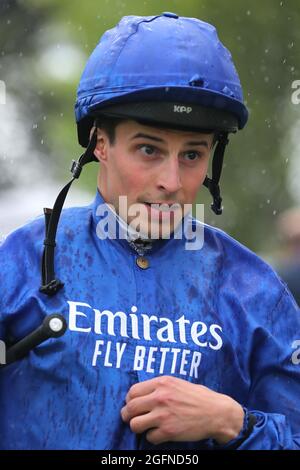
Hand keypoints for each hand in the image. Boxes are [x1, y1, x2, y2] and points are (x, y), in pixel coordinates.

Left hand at [121, 376, 243, 444]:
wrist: (216, 412)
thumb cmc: (197, 397)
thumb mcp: (177, 383)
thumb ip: (159, 387)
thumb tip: (140, 395)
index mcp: (162, 383)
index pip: (132, 391)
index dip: (129, 400)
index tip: (132, 404)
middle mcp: (160, 397)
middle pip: (130, 408)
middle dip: (127, 415)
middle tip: (131, 418)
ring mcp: (163, 415)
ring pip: (135, 425)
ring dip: (138, 427)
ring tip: (145, 427)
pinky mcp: (168, 431)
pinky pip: (149, 437)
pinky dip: (152, 437)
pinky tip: (160, 433)